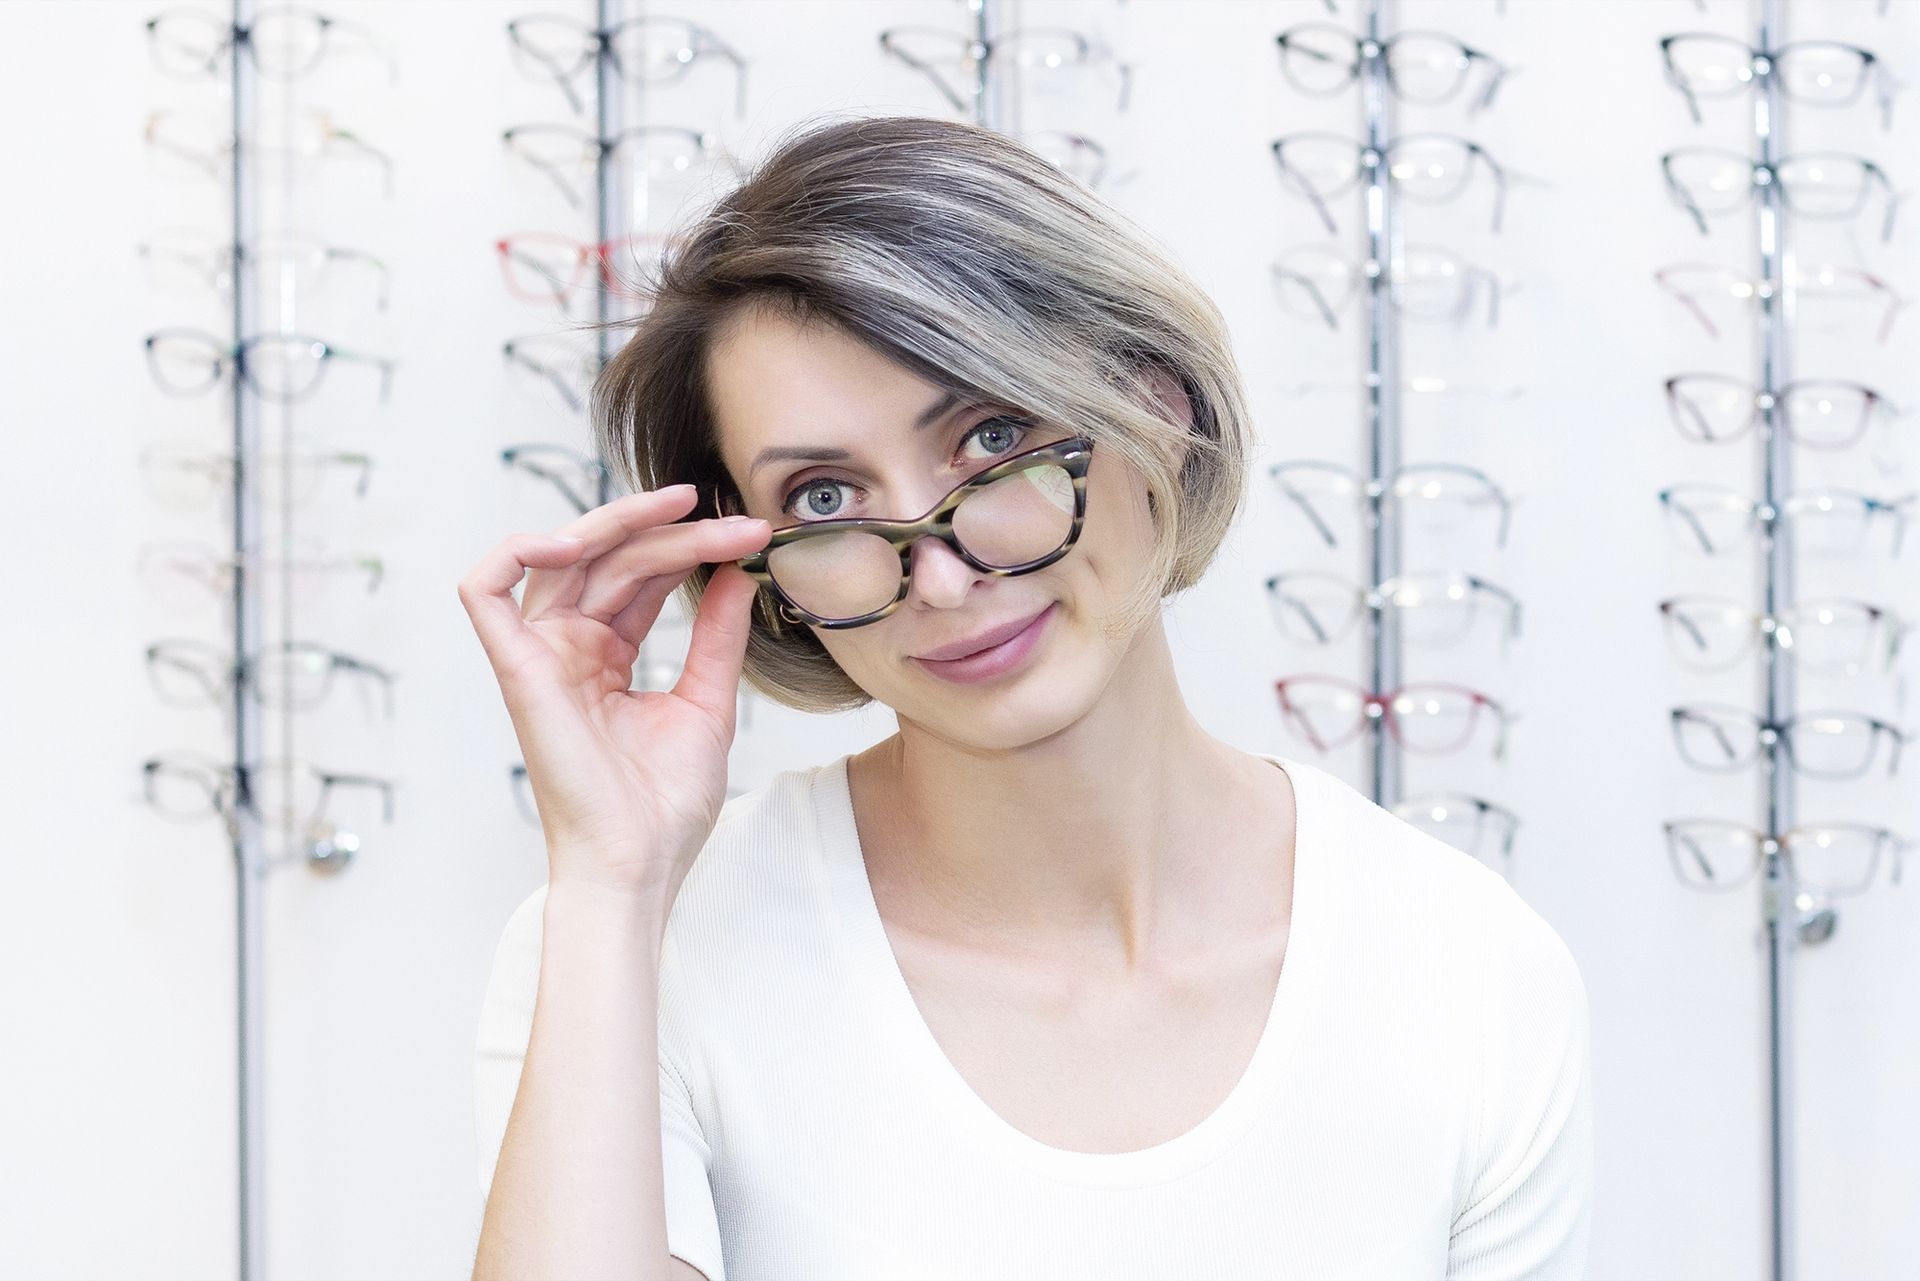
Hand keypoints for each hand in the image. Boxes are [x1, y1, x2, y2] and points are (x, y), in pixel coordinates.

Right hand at [458, 483, 772, 902]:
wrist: (640, 862)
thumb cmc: (665, 806)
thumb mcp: (708, 703)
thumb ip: (716, 635)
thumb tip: (737, 573)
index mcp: (607, 656)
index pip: (640, 575)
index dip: (690, 546)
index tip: (752, 538)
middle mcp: (569, 648)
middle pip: (610, 558)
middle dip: (673, 531)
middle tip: (737, 523)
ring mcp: (540, 655)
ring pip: (566, 558)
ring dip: (624, 524)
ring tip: (687, 511)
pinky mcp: (515, 669)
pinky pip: (483, 591)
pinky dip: (514, 551)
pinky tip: (574, 540)